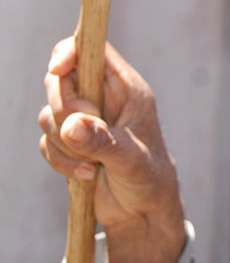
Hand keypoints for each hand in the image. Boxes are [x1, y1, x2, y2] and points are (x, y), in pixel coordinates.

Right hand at [39, 37, 185, 262]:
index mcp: (126, 89)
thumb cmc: (150, 178)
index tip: (58, 70)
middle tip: (81, 132)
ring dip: (64, 143)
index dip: (70, 51)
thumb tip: (71, 125)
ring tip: (93, 165)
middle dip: (64, 108)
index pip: (93, 50)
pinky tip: (86, 176)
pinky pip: (46, 140)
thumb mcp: (130, 159)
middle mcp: (104, 99)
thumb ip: (101, 141)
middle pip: (61, 79)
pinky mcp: (70, 142)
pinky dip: (59, 160)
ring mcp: (85, 120)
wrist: (144, 212)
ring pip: (50, 112)